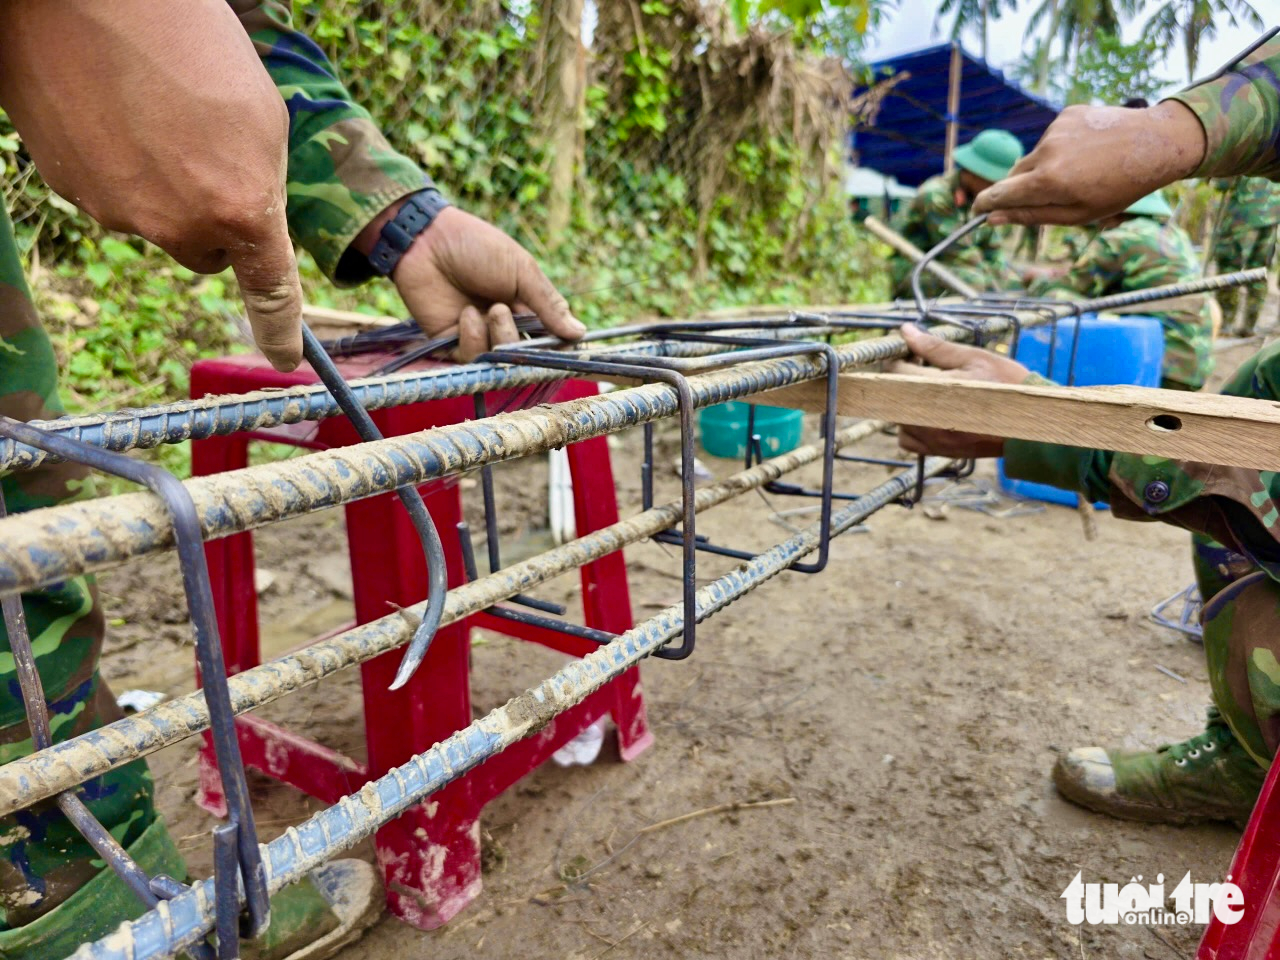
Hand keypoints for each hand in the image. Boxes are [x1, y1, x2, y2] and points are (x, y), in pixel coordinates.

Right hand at [0, 0, 302, 368]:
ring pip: (158, 219)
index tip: (285, 358)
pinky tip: (118, 110)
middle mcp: (175, 225)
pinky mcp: (69, 189)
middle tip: (208, 150)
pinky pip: (114, 193)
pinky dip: (122, 164)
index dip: (280, 329)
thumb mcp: (261, 116)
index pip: (269, 292)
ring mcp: (115, 211)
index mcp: (238, 210)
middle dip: (215, 219)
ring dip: (165, 184)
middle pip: (207, 252)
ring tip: (158, 110)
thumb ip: (261, 187)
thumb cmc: (188, 38)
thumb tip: (249, 226)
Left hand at [360, 205, 585, 360]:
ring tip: (491, 309)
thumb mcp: (522, 270)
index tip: (564, 349)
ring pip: (499, 362)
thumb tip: (580, 333)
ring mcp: (478, 335)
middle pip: (525, 355)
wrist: (427, 240)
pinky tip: (466, 314)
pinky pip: (471, 359)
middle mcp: (504, 325)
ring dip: (499, 337)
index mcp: (526, 306)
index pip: (549, 338)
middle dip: (520, 340)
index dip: (556, 347)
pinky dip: (473, 338)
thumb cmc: (477, 247)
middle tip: (507, 311)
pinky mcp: (451, 343)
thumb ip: (549, 304)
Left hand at [891, 324, 1030, 458]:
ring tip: (933, 391)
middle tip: (927, 368)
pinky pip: (906, 439)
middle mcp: (926, 416)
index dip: (900, 357)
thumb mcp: (974, 358)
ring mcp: (929, 437)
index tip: (913, 352)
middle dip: (904, 378)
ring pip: (896, 416)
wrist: (1033, 424)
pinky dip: (911, 426)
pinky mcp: (936, 451)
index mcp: (933, 389)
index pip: (894, 371)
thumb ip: (934, 347)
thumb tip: (905, 331)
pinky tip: (931, 413)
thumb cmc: (1008, 385)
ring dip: (906, 401)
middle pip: (891, 394)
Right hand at [971, 101, 1205, 226]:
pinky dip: (1061, 146)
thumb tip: (993, 218)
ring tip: (1082, 170)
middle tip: (1052, 194)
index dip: (985, 204)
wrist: (1158, 143)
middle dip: (1023, 188)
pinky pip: (1052, 137)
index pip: (999, 194)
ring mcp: (1056, 130)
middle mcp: (1047, 152)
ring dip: (1046, 166)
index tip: (978, 211)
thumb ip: (1031, 216)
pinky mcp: (1067, 114)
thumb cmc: (1120, 187)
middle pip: (1014, 175)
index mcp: (1048, 182)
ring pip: (1035, 156)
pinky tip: (1088, 150)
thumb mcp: (1077, 214)